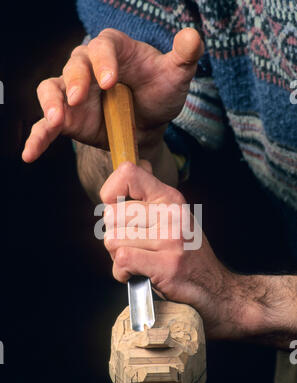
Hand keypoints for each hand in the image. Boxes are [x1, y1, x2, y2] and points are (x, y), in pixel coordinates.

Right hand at [22, 28, 202, 162]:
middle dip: (75, 80)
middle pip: (74, 64)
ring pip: (53, 89)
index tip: (110, 80)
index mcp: (115, 51)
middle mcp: (88, 67)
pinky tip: (30, 154)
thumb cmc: (159, 93)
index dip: (104, 60)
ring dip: (52, 103)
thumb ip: (184, 57)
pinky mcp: (67, 119)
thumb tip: (193, 36)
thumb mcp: (175, 76)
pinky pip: (46, 125)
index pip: (104, 46)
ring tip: (57, 120)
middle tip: (80, 98)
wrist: (148, 123)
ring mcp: (74, 93)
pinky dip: (37, 138)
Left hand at [101, 161, 237, 338]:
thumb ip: (152, 196)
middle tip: (134, 247)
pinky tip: (137, 275)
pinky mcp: (167, 265)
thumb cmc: (188, 254)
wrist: (216, 289)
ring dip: (118, 257)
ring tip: (139, 262)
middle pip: (111, 215)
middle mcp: (172, 213)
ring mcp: (171, 239)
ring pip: (112, 240)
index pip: (127, 173)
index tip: (116, 209)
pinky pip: (122, 260)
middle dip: (114, 236)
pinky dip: (122, 274)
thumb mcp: (175, 217)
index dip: (110, 192)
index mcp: (171, 198)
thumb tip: (135, 165)